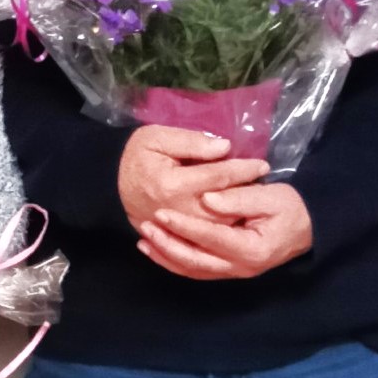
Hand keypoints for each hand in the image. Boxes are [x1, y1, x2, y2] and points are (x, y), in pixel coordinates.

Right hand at [117, 125, 270, 234]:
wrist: (110, 185)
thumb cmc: (136, 155)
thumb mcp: (156, 137)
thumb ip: (190, 141)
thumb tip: (224, 148)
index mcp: (172, 185)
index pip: (219, 177)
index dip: (243, 169)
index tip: (263, 164)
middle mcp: (177, 212)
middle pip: (224, 205)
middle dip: (248, 194)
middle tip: (267, 185)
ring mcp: (177, 229)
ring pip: (219, 227)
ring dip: (240, 215)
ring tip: (257, 202)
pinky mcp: (176, 239)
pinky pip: (206, 240)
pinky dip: (225, 232)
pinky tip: (237, 222)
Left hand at [136, 182, 312, 279]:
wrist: (306, 228)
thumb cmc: (290, 209)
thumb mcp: (271, 196)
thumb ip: (239, 198)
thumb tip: (207, 200)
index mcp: (252, 249)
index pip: (211, 238)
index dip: (185, 225)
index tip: (162, 212)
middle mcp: (240, 267)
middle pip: (197, 261)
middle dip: (168, 245)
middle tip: (146, 227)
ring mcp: (233, 272)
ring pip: (193, 270)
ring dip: (167, 257)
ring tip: (143, 241)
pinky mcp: (227, 270)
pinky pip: (196, 271)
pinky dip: (175, 262)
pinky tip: (158, 250)